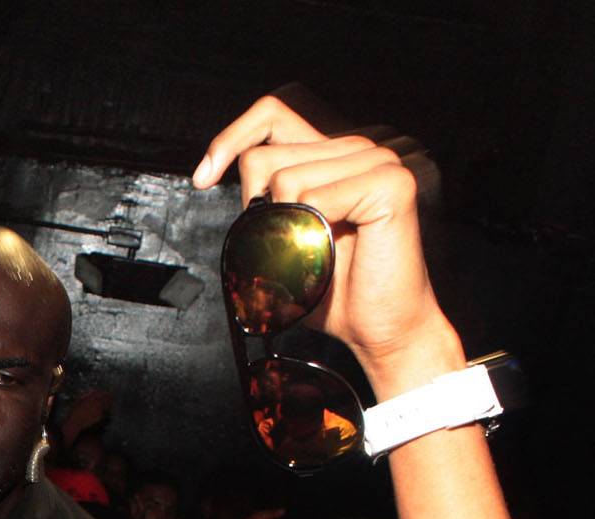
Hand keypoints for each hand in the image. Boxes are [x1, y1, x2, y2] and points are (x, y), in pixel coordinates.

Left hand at [194, 94, 456, 377]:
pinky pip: (316, 197)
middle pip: (267, 157)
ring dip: (289, 227)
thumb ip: (259, 200)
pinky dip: (313, 231)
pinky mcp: (391, 183)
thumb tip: (212, 174)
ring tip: (321, 251)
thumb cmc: (333, 288)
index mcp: (332, 155)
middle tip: (292, 245)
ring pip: (287, 178)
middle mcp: (358, 149)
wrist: (379, 327)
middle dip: (260, 209)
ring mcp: (379, 161)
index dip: (232, 137)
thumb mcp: (280, 237)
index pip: (272, 114)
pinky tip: (339, 247)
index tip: (203, 178)